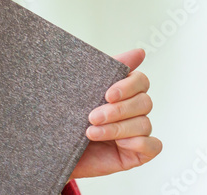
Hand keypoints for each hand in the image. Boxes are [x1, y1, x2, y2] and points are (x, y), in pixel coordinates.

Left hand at [69, 48, 160, 178]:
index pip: (140, 81)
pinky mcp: (138, 153)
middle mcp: (133, 110)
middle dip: (118, 110)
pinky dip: (138, 143)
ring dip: (118, 128)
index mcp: (123, 92)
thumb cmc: (66, 120)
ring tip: (91, 133)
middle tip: (93, 117)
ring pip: (144, 123)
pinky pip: (153, 146)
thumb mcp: (81, 92)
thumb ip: (106, 69)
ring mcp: (137, 132)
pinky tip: (118, 145)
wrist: (53, 150)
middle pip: (144, 102)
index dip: (128, 86)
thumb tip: (139, 52)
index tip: (107, 94)